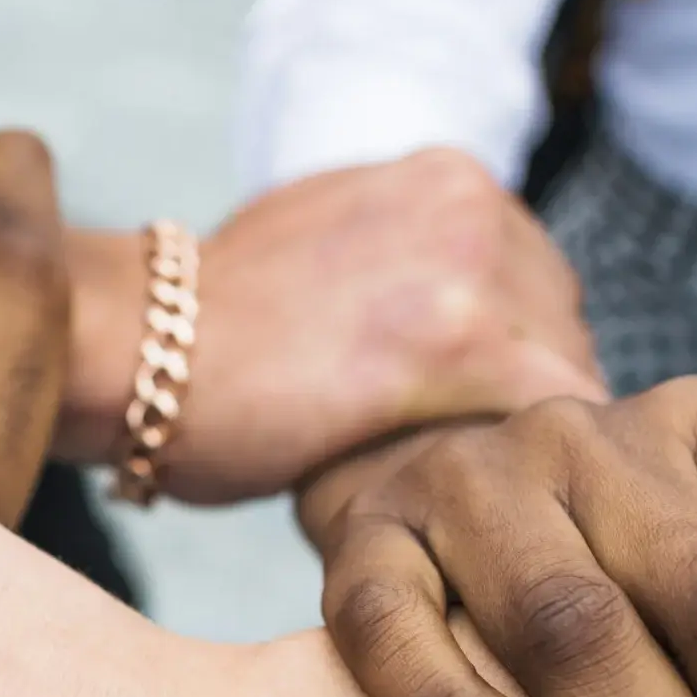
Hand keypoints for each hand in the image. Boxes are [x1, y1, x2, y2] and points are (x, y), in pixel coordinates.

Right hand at [57, 149, 606, 504]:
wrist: (127, 343)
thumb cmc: (207, 329)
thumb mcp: (324, 248)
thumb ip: (401, 269)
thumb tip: (447, 329)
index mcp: (444, 176)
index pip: (535, 282)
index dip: (513, 365)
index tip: (480, 433)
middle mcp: (472, 203)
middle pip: (563, 326)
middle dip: (528, 408)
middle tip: (483, 487)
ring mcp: (473, 265)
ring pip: (569, 377)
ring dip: (533, 448)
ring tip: (484, 512)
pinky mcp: (461, 343)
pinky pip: (558, 418)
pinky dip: (537, 477)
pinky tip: (498, 520)